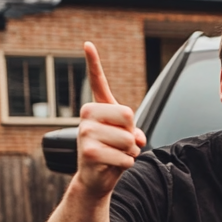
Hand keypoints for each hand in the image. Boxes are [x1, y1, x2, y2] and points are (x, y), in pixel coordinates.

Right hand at [75, 42, 145, 197]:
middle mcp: (87, 116)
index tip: (88, 43)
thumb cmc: (113, 152)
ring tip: (116, 155)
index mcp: (95, 107)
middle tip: (121, 144)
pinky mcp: (89, 152)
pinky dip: (127, 164)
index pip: (98, 82)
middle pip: (129, 116)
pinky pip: (126, 157)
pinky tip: (112, 165)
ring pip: (129, 140)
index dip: (94, 63)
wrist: (96, 178)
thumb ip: (134, 130)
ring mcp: (86, 133)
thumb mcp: (127, 137)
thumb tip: (135, 138)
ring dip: (131, 152)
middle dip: (133, 135)